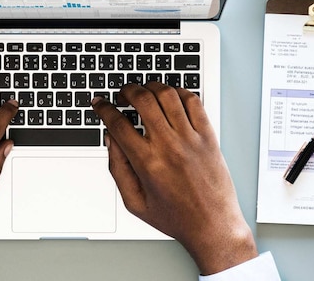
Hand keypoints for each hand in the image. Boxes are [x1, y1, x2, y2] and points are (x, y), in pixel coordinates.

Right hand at [92, 82, 257, 274]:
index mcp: (147, 163)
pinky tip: (171, 97)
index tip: (100, 103)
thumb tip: (110, 139)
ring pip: (168, 95)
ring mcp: (191, 139)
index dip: (104, 109)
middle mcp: (169, 146)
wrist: (213, 226)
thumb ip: (118, 168)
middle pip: (142, 100)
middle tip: (122, 94)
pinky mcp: (208, 136)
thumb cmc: (176, 217)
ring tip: (145, 91)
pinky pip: (193, 102)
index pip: (118, 123)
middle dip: (127, 90)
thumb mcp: (135, 202)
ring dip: (151, 86)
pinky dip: (179, 92)